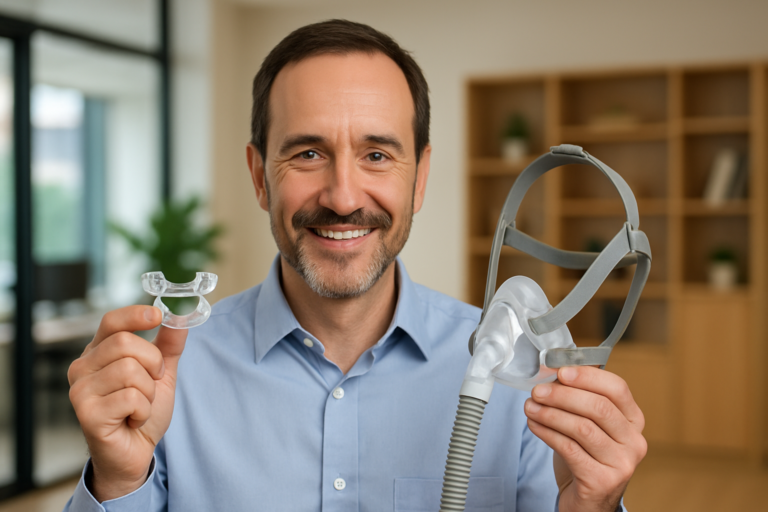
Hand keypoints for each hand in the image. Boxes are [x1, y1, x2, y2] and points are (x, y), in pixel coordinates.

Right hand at [68, 306, 187, 501]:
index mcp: (98, 352)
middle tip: (152, 383)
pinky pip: (131, 398)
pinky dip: (143, 410)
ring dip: (148, 391)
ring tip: (140, 405)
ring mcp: (80, 390)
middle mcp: (82, 367)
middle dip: (153, 363)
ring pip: (130, 371)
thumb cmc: (141, 410)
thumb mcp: (161, 373)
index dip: (135, 314)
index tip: (157, 315)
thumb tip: (181, 315)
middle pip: (126, 343)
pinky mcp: (86, 413)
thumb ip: (168, 344)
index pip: (111, 322)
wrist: (135, 452)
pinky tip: (133, 419)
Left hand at [524, 366, 646, 511]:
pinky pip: (570, 449)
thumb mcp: (589, 425)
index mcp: (634, 420)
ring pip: (582, 428)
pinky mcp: (602, 481)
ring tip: (530, 407)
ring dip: (551, 413)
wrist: (588, 500)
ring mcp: (622, 463)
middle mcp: (634, 441)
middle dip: (563, 395)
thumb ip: (578, 400)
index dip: (588, 377)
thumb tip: (553, 374)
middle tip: (537, 391)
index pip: (617, 388)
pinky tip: (534, 424)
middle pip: (598, 407)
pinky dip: (547, 433)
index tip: (561, 371)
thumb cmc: (586, 455)